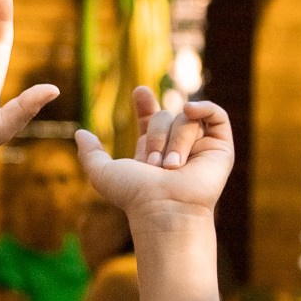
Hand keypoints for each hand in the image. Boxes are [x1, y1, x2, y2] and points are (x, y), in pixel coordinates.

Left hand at [75, 88, 233, 226]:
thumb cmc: (134, 195)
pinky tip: (190, 110)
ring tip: (172, 167)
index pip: (150, 118)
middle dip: (156, 136)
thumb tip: (79, 133)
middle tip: (155, 165)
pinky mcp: (220, 147)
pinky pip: (216, 115)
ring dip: (175, 140)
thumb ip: (90, 153)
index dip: (145, 104)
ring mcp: (200, 146)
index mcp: (151, 150)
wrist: (164, 208)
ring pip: (186, 118)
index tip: (138, 92)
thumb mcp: (103, 173)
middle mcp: (175, 146)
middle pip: (165, 115)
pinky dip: (205, 108)